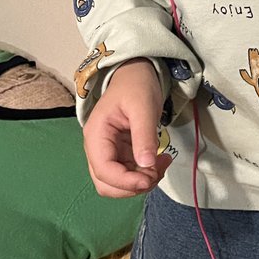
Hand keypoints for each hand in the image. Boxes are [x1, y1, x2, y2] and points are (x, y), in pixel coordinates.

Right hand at [83, 58, 172, 196]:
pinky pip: (129, 173)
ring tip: (162, 164)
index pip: (103, 170)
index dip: (125, 181)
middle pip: (107, 183)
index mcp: (96, 135)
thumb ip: (144, 135)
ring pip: (118, 183)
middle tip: (158, 170)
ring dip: (140, 182)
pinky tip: (160, 161)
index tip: (149, 178)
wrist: (136, 73)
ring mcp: (109, 152)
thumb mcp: (143, 106)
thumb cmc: (136, 85)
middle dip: (132, 185)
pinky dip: (144, 174)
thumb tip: (146, 166)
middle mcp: (98, 148)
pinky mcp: (121, 153)